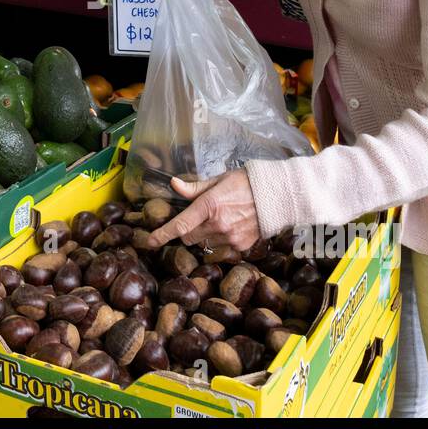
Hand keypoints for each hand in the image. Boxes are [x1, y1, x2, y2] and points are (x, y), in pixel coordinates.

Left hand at [146, 169, 260, 252]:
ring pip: (204, 244)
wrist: (277, 195)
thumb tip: (174, 185)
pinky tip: (232, 226)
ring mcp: (230, 237)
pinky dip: (221, 240)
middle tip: (198, 219)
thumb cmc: (246, 183)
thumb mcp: (219, 180)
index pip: (180, 225)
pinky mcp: (241, 246)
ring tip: (220, 220)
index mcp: (210, 205)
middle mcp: (218, 224)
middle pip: (188, 237)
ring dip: (205, 236)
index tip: (149, 241)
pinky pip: (221, 248)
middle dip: (187, 231)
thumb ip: (194, 188)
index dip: (162, 235)